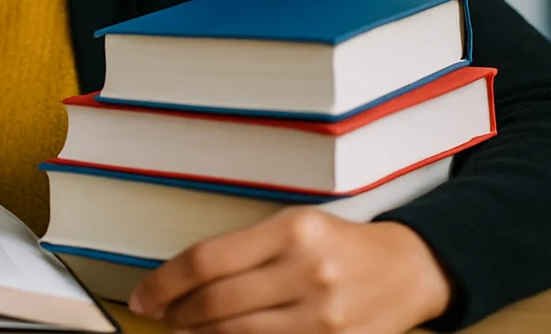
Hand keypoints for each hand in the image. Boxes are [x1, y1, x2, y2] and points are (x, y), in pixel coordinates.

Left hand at [127, 210, 451, 333]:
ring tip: (186, 329)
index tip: (143, 297)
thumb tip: (181, 280)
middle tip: (161, 316)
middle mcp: (308, 273)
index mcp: (291, 232)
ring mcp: (323, 316)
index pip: (206, 261)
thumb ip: (240, 250)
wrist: (407, 270)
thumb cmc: (338, 244)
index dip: (164, 283)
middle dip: (177, 314)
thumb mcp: (292, 226)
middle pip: (217, 303)